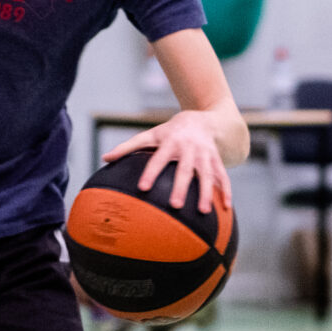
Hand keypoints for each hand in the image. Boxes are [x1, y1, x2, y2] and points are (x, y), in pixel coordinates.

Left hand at [104, 109, 232, 213]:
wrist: (204, 119)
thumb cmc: (171, 131)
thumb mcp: (151, 135)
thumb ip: (128, 147)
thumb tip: (104, 158)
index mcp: (170, 142)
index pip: (158, 158)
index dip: (151, 172)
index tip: (143, 188)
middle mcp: (189, 149)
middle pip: (184, 169)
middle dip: (180, 186)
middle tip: (174, 205)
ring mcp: (205, 155)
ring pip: (207, 174)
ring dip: (207, 192)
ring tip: (203, 211)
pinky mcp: (218, 160)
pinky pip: (224, 176)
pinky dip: (226, 191)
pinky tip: (227, 208)